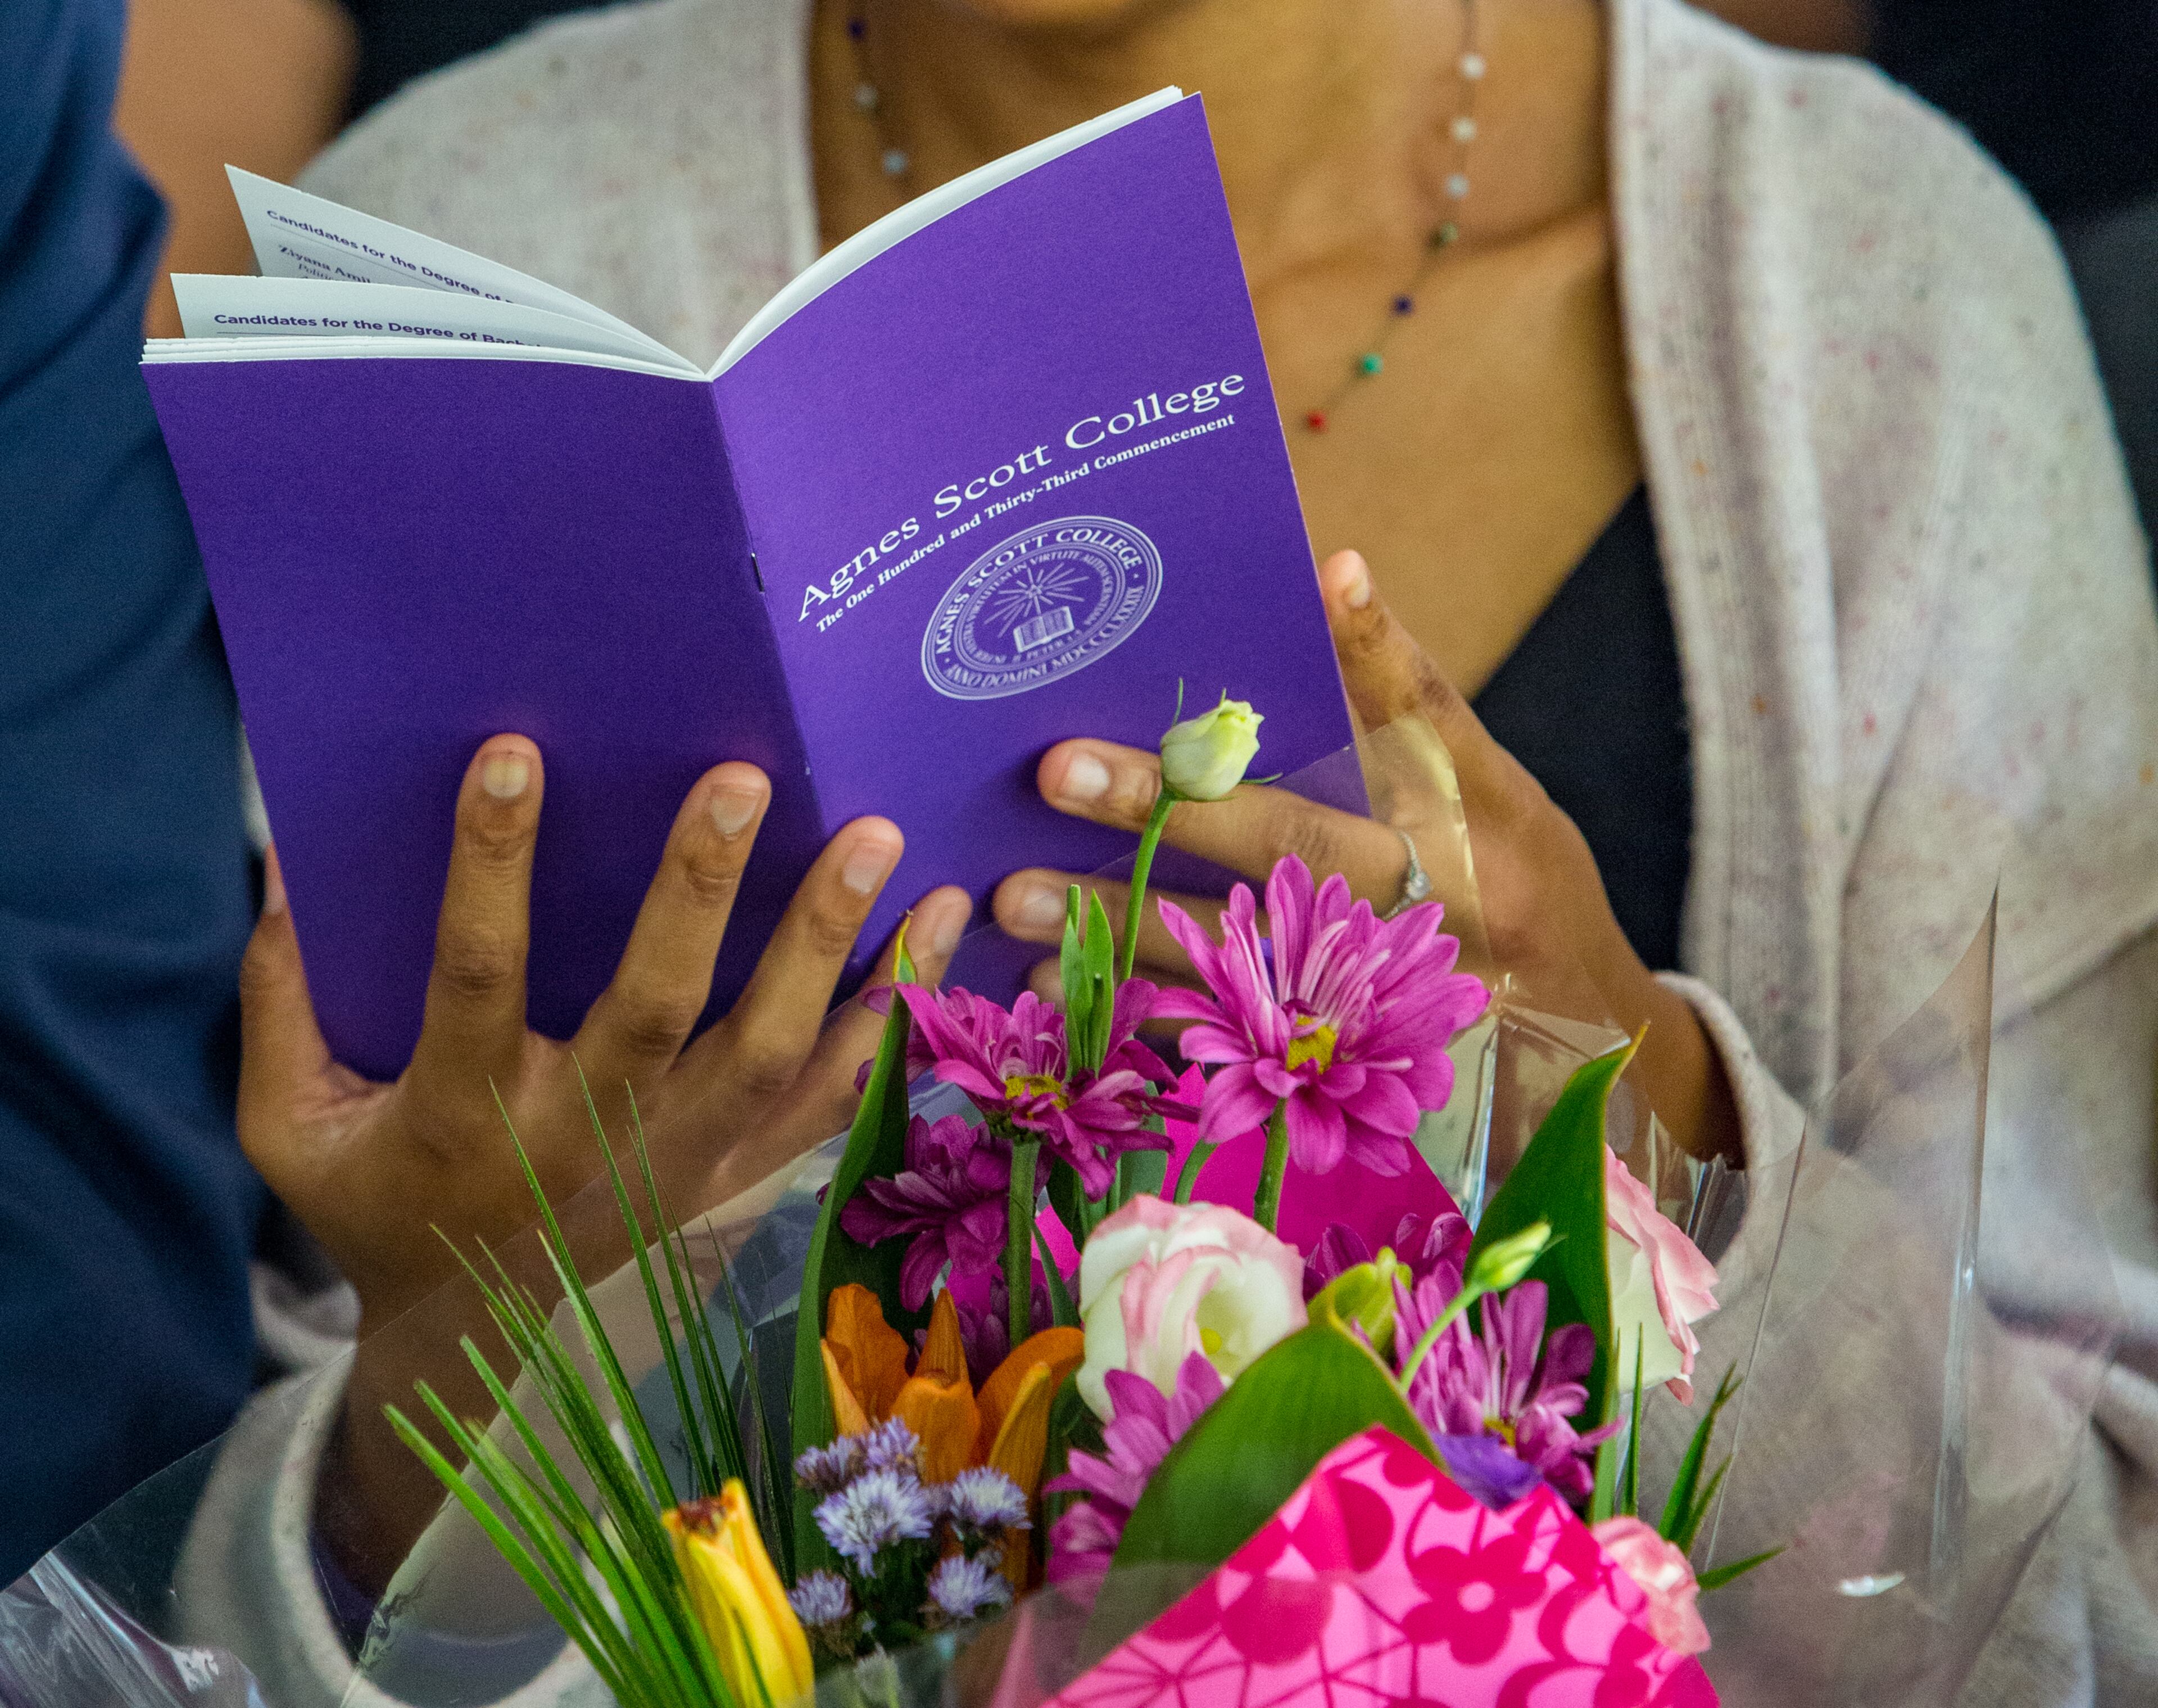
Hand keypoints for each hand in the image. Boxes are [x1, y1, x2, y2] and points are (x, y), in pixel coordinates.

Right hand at [240, 735, 971, 1335]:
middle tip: (745, 778)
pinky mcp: (749, 1183)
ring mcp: (683, 1168)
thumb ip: (281, 1003)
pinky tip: (944, 932)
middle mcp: (587, 1142)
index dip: (490, 867)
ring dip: (831, 947)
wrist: (474, 1354)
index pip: (477, 977)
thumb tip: (286, 860)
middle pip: (655, 1010)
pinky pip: (838, 1102)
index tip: (515, 755)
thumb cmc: (381, 1206)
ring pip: (773, 1056)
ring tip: (884, 838)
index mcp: (465, 1115)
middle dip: (699, 892)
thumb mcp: (291, 1128)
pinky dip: (895, 1020)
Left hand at [991, 550, 1738, 1164]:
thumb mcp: (1491, 787)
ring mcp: (1393, 1003)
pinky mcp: (1348, 1072)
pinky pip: (1226, 1045)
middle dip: (1166, 815)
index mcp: (1475, 829)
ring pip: (1242, 960)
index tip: (1205, 655)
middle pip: (1293, 855)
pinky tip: (1053, 990)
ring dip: (1120, 928)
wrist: (1584, 1039)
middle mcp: (1435, 913)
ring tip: (1014, 900)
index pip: (1394, 734)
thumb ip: (1406, 695)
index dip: (1316, 681)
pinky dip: (1135, 1014)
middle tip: (1053, 773)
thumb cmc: (1519, 882)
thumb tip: (1332, 570)